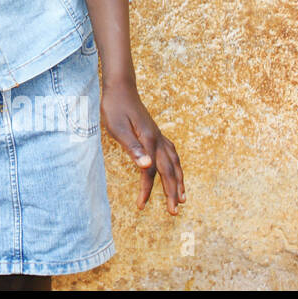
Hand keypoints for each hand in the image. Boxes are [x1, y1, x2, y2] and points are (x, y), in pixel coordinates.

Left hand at [101, 80, 185, 214]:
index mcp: (149, 141)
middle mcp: (158, 140)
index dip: (147, 190)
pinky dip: (176, 165)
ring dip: (179, 180)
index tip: (141, 206)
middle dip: (172, 192)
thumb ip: (133, 148)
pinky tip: (174, 170)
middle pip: (169, 170)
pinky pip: (171, 153)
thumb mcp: (118, 128)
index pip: (151, 172)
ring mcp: (158, 136)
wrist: (120, 87)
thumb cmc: (115, 107)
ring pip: (174, 162)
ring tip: (182, 196)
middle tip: (174, 212)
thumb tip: (147, 167)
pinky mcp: (155, 133)